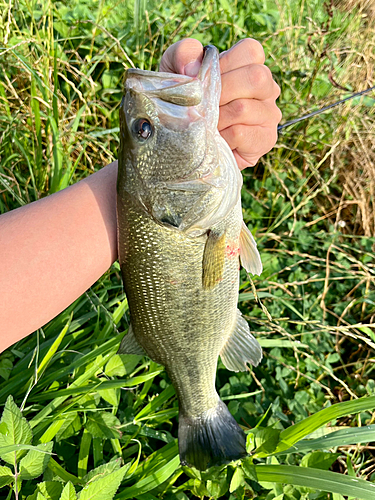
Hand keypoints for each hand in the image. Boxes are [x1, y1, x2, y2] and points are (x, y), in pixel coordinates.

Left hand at [160, 38, 280, 168]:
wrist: (188, 141)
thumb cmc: (187, 101)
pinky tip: (216, 139)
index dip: (224, 64)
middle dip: (220, 91)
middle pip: (255, 77)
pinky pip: (240, 133)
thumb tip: (193, 67)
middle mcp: (267, 88)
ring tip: (207, 124)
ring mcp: (270, 114)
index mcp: (251, 66)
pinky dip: (220, 136)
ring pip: (243, 108)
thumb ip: (183, 54)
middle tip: (202, 105)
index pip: (251, 51)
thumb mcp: (176, 70)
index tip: (205, 79)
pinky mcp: (266, 139)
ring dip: (216, 118)